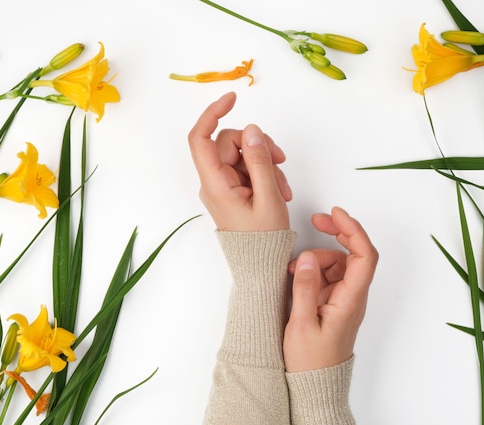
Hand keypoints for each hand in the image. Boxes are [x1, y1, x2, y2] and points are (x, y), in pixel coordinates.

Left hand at [188, 92, 291, 230]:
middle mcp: (214, 182)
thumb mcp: (268, 197)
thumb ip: (260, 160)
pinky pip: (247, 168)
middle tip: (281, 160)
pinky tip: (279, 189)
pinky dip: (265, 173)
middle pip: (230, 142)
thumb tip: (252, 130)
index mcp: (215, 184)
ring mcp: (223, 185)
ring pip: (242, 154)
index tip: (232, 99)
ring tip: (283, 187)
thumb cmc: (263, 239)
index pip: (200, 138)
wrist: (261, 265)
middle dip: (257, 145)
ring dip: (266, 162)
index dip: (212, 113)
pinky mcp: (233, 189)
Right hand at [283, 207, 378, 371]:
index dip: (354, 230)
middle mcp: (353, 296)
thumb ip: (304, 289)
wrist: (316, 385)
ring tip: (293, 269)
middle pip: (355, 254)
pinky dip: (314, 270)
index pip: (364, 257)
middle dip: (338, 233)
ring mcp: (345, 298)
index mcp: (351, 300)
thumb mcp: (301, 325)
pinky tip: (297, 276)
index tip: (336, 214)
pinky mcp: (334, 302)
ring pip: (338, 263)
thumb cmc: (311, 361)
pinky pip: (328, 275)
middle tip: (316, 221)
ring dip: (317, 257)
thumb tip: (306, 258)